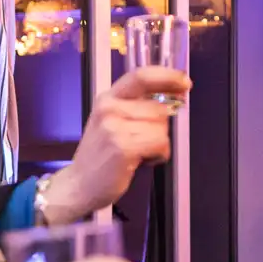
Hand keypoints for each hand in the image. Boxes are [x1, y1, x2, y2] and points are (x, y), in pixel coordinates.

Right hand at [41, 68, 188, 225]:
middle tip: (143, 143)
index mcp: (108, 99)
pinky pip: (160, 143)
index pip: (141, 76)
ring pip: (162, 127)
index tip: (184, 82)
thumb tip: (171, 98)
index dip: (167, 77)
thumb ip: (135, 108)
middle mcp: (109, 108)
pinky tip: (143, 161)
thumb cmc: (100, 158)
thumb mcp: (110, 123)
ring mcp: (114, 127)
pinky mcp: (122, 146)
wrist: (78, 185)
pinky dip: (159, 155)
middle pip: (159, 108)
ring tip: (139, 153)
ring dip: (159, 143)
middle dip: (161, 128)